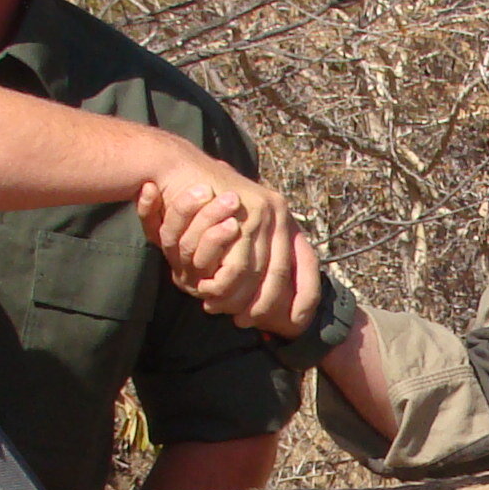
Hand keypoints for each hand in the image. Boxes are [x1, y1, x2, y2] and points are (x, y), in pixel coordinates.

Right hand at [140, 160, 315, 337]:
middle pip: (281, 273)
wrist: (181, 167)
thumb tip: (278, 288)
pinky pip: (237, 266)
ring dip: (241, 299)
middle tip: (247, 322)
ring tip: (226, 312)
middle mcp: (279, 213)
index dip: (305, 295)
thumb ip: (259, 248)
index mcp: (284, 217)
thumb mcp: (237, 224)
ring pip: (259, 273)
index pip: (307, 262)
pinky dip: (225, 287)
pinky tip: (213, 295)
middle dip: (265, 304)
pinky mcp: (242, 216)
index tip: (297, 322)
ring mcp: (263, 213)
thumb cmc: (205, 199)